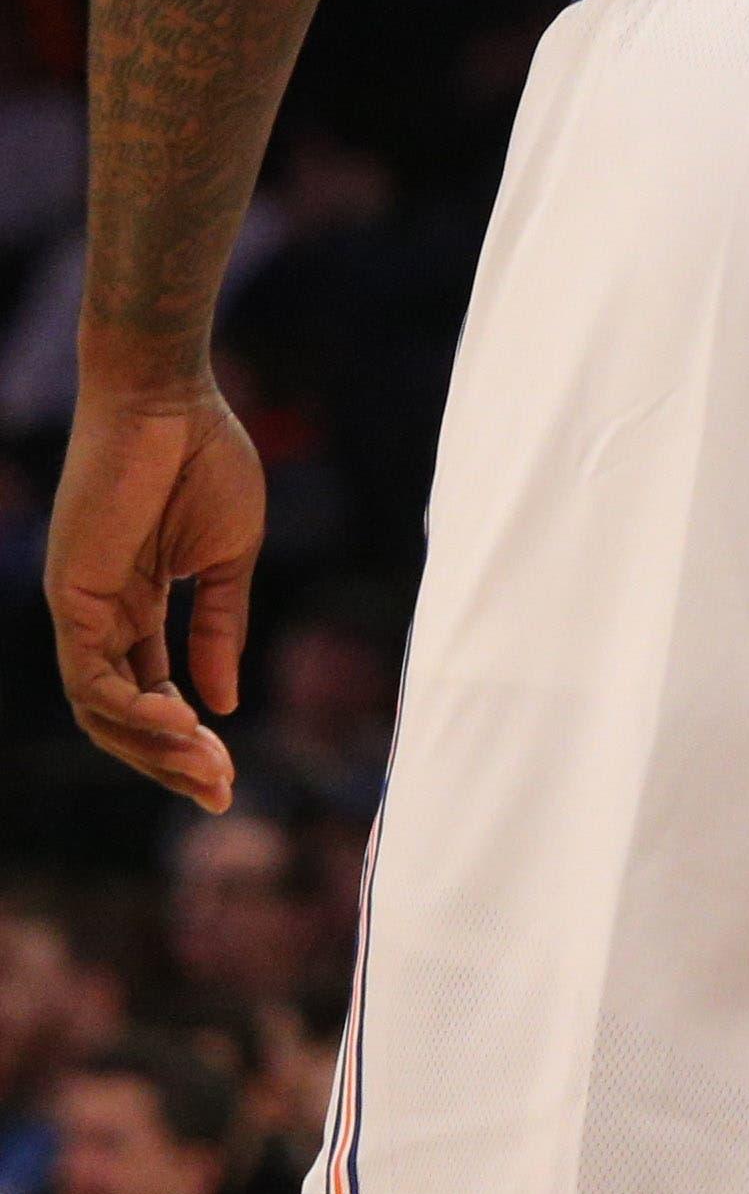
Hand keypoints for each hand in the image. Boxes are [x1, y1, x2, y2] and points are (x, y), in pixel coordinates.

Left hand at [46, 380, 265, 811]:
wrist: (170, 401)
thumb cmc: (204, 460)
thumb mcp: (228, 557)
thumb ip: (221, 627)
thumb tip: (223, 702)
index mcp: (140, 605)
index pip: (156, 692)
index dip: (190, 739)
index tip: (231, 775)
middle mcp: (104, 618)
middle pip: (124, 718)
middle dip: (172, 762)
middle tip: (221, 792)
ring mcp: (82, 610)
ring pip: (102, 713)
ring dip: (154, 749)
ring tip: (208, 765)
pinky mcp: (71, 599)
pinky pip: (91, 679)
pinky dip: (133, 709)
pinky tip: (181, 721)